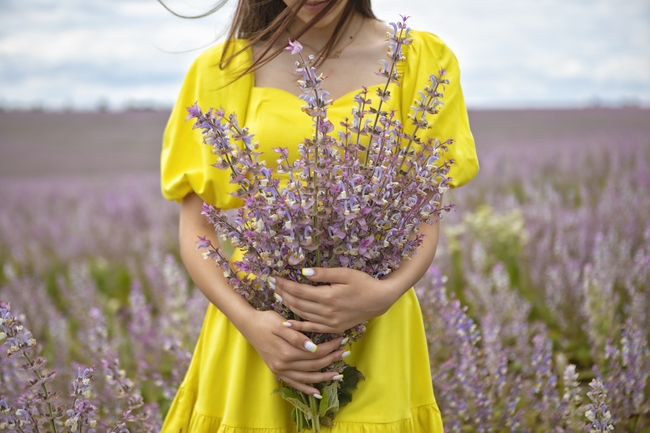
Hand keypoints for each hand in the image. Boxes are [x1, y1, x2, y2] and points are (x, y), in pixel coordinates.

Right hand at [240, 309, 348, 395]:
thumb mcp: (281, 324)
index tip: (342, 340)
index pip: (315, 353)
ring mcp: (280, 370)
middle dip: (331, 360)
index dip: (330, 348)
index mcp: (287, 352)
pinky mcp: (278, 371)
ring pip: (307, 377)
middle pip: (314, 365)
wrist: (249, 325)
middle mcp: (284, 365)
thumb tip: (314, 348)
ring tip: (339, 374)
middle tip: (346, 353)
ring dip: (324, 377)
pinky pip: (294, 384)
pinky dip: (306, 389)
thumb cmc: (266, 321)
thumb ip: (297, 337)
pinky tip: (317, 392)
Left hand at [272, 267, 399, 333]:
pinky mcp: (333, 328)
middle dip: (283, 294)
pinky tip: (287, 324)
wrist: (379, 300)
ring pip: (302, 315)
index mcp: (328, 296)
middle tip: (273, 286)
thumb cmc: (363, 283)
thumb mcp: (344, 274)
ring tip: (278, 297)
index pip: (299, 291)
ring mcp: (330, 322)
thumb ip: (323, 274)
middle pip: (298, 303)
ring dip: (288, 306)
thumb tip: (303, 273)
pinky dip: (298, 326)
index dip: (285, 285)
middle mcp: (326, 312)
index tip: (275, 278)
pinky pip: (312, 328)